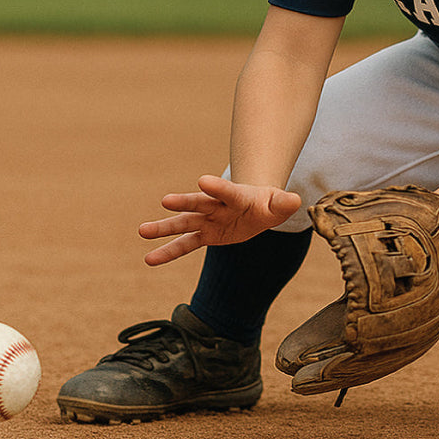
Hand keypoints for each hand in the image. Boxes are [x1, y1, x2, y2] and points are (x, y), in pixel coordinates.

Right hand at [137, 175, 301, 265]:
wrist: (256, 209)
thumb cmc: (268, 205)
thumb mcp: (280, 205)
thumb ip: (284, 203)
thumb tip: (296, 201)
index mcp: (237, 196)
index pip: (228, 191)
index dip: (218, 186)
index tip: (203, 181)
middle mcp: (218, 206)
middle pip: (200, 203)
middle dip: (185, 202)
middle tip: (166, 201)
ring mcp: (208, 220)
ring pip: (185, 223)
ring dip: (164, 228)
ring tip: (142, 231)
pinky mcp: (205, 235)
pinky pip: (185, 245)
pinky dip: (168, 252)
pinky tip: (150, 259)